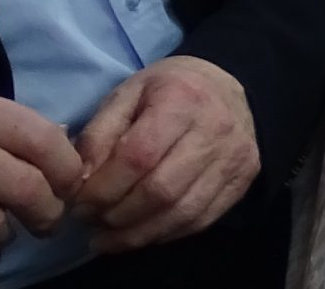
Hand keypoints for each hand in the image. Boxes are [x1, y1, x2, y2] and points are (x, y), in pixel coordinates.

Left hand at [71, 57, 257, 254]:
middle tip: (92, 221)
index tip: (79, 204)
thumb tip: (82, 183)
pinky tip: (141, 232)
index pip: (138, 157)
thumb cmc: (167, 90)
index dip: (104, 189)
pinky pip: (201, 219)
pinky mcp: (245, 178)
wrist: (227, 86)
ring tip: (108, 238)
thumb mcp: (126, 96)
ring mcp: (235, 156)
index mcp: (181, 100)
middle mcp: (215, 129)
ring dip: (138, 234)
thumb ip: (99, 135)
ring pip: (182, 212)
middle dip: (117, 216)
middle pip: (161, 190)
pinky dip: (165, 234)